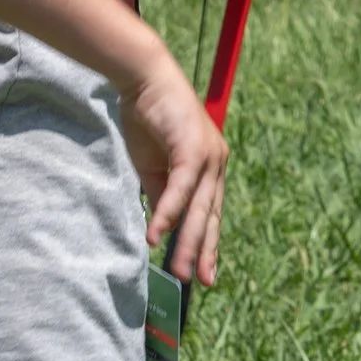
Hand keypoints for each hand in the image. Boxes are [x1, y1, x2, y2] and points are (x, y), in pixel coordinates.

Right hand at [123, 68, 228, 284]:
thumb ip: (163, 196)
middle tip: (201, 282)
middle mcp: (216, 163)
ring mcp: (209, 155)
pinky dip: (169, 212)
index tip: (206, 273)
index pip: (211, 213)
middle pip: (210, 215)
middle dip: (204, 251)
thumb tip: (163, 228)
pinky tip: (159, 235)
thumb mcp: (154, 168)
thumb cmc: (149, 119)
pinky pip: (182, 188)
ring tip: (181, 271)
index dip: (208, 243)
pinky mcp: (193, 148)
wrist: (144, 79)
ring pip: (199, 208)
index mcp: (210, 168)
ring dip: (189, 241)